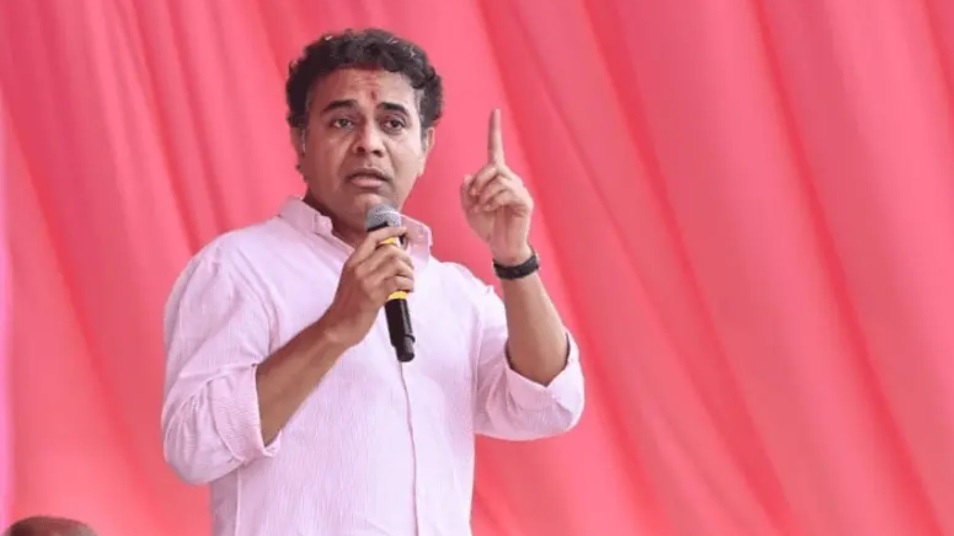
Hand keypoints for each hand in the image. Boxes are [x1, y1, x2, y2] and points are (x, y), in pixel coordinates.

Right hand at [320, 226, 413, 347]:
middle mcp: (359, 269)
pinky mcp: (375, 296)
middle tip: (408, 268)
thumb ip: (367, 267)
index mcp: (352, 263)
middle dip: (405, 257)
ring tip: (409, 280)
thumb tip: (390, 257)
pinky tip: (408, 289)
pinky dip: (408, 284)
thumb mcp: (351, 279)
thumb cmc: (346, 306)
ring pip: (396, 264)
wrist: (338, 327)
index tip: (402, 230)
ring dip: (409, 272)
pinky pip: (398, 281)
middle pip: (389, 249)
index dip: (390, 231)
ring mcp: (367, 282)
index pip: (372, 238)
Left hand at [460, 109, 533, 264]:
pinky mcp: (524, 201)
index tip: (495, 111)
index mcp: (496, 177)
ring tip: (482, 207)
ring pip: (499, 179)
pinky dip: (493, 200)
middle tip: (473, 198)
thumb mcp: (468, 208)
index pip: (495, 149)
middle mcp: (509, 179)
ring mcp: (519, 189)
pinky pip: (506, 191)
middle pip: (493, 166)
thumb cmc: (487, 227)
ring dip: (485, 194)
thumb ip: (466, 192)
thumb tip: (468, 176)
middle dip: (479, 181)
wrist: (501, 247)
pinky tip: (491, 210)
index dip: (494, 130)